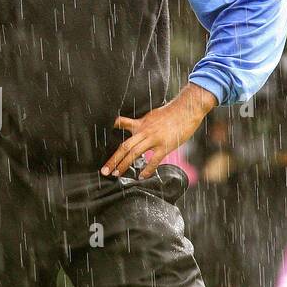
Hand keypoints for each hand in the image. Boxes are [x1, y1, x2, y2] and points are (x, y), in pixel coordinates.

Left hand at [101, 83, 216, 178]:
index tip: (99, 138)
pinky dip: (147, 170)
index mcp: (140, 123)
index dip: (109, 129)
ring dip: (124, 165)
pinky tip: (141, 176)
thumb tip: (137, 130)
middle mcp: (144, 131)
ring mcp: (154, 139)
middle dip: (113, 159)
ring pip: (134, 153)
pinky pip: (153, 160)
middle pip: (124, 146)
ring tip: (116, 174)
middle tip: (104, 170)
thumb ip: (143, 124)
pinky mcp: (165, 146)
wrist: (187, 109)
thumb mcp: (152, 115)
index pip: (120, 124)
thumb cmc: (172, 112)